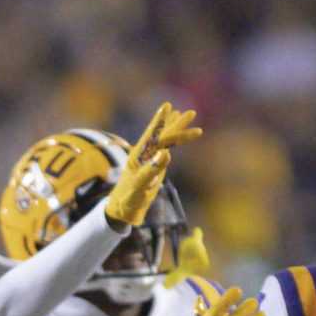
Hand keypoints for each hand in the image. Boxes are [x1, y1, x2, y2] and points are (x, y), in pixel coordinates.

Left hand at [102, 102, 200, 227]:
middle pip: (162, 134)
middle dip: (176, 124)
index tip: (168, 106)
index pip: (152, 134)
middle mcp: (144, 153)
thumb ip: (151, 170)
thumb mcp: (139, 187)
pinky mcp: (154, 165)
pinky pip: (166, 149)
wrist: (123, 209)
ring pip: (165, 139)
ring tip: (188, 115)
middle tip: (192, 113)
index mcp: (138, 155)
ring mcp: (149, 158)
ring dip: (176, 128)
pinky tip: (179, 136)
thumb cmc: (128, 200)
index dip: (161, 120)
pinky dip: (174, 140)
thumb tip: (166, 153)